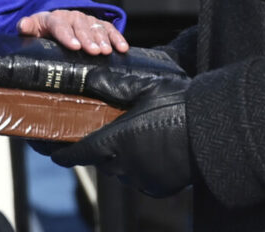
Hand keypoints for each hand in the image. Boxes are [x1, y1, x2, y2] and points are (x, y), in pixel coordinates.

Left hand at [17, 9, 128, 54]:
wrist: (56, 22)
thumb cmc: (44, 30)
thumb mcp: (33, 28)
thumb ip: (27, 27)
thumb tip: (22, 26)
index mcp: (55, 18)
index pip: (60, 25)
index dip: (67, 36)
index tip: (74, 46)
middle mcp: (73, 17)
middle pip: (81, 27)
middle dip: (88, 39)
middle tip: (94, 52)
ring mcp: (87, 20)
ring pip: (96, 28)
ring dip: (103, 39)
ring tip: (106, 51)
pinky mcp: (99, 25)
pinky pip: (109, 29)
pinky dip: (117, 38)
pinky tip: (122, 48)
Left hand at [50, 68, 191, 196]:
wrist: (213, 130)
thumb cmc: (178, 105)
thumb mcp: (144, 87)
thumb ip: (113, 84)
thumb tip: (89, 78)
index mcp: (116, 141)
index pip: (77, 153)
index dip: (61, 153)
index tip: (51, 151)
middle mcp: (125, 165)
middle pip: (99, 160)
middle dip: (95, 149)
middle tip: (95, 132)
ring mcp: (142, 178)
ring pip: (119, 171)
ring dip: (117, 158)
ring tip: (124, 138)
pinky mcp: (158, 187)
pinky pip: (139, 179)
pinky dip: (137, 167)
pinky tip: (145, 150)